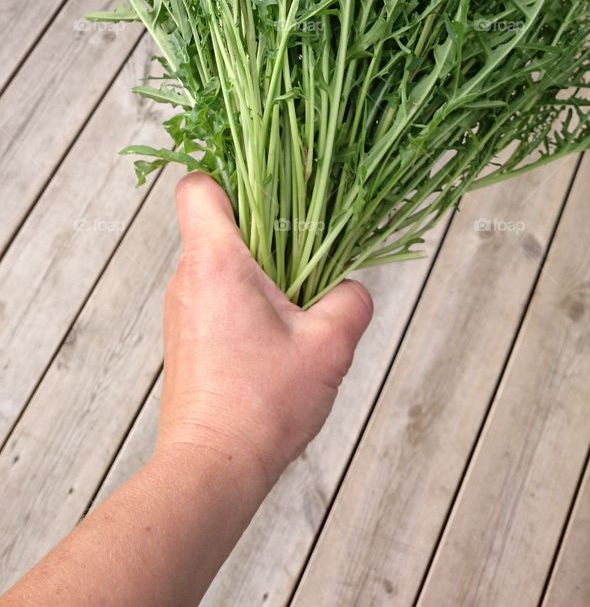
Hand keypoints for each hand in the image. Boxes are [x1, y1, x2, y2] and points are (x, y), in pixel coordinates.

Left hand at [158, 173, 372, 494]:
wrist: (211, 470)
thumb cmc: (260, 405)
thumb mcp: (328, 347)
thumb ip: (350, 302)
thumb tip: (351, 289)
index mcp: (215, 262)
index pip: (199, 187)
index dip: (230, 176)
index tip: (271, 192)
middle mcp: (189, 279)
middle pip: (217, 223)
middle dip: (264, 229)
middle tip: (305, 251)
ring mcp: (183, 311)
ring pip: (220, 264)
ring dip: (259, 272)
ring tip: (298, 303)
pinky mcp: (186, 340)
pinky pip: (216, 298)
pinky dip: (247, 303)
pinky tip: (280, 336)